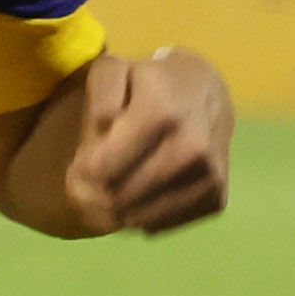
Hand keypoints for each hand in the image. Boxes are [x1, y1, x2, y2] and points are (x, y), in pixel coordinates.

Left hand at [56, 47, 232, 235]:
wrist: (207, 93)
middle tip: (84, 186)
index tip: (78, 167)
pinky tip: (140, 194)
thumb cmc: (150, 83)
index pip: (102, 169)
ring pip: (139, 218)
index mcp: (161, 112)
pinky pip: (162, 225)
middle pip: (118, 198)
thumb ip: (100, 92)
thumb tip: (106, 122)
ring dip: (113, 212)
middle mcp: (191, 147)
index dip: (79, 174)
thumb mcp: (115, 70)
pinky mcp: (217, 199)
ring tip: (108, 191)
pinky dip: (142, 216)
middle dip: (91, 197)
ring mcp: (209, 176)